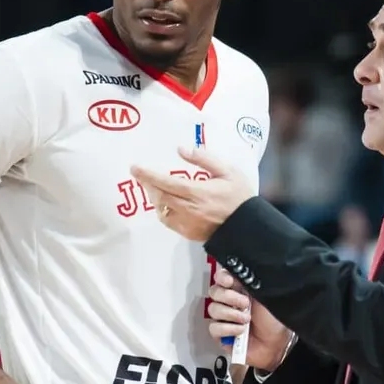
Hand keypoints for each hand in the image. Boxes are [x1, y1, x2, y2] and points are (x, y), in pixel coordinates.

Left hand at [130, 147, 253, 241]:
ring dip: (154, 198)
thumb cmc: (239, 196)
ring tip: (153, 187)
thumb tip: (181, 150)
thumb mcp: (228, 171)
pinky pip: (168, 221)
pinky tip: (165, 203)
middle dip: (148, 185)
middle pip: (159, 196)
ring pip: (161, 210)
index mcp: (197, 192)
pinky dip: (162, 211)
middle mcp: (189, 209)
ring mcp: (187, 223)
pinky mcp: (188, 233)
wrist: (249, 227)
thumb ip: (204, 159)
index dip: (148, 175)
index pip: (166, 182)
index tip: (135, 168)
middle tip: (141, 176)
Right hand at [208, 267, 291, 370]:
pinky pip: (214, 328)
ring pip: (213, 309)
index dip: (222, 277)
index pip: (222, 277)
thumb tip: (236, 272)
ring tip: (246, 320)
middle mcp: (230, 302)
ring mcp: (224, 318)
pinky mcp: (221, 334)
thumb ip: (249, 283)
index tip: (230, 281)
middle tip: (245, 304)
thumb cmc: (274, 320)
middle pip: (214, 291)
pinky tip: (240, 331)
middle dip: (229, 297)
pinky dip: (228, 329)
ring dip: (231, 314)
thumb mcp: (265, 296)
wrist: (276, 345)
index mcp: (240, 289)